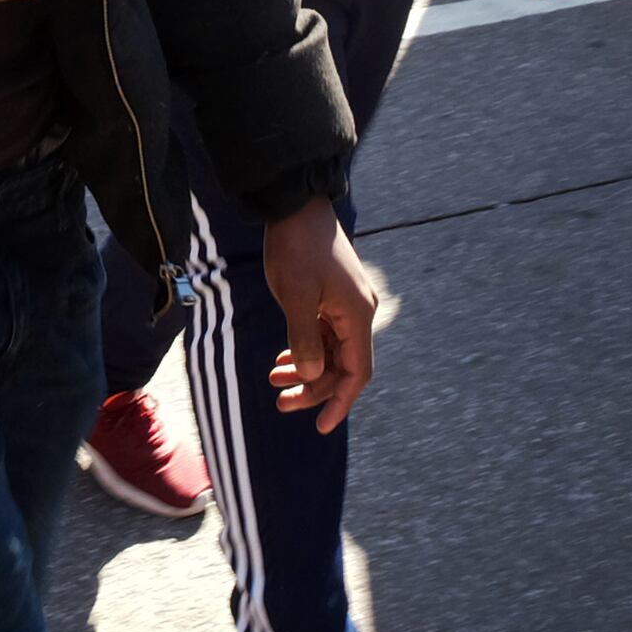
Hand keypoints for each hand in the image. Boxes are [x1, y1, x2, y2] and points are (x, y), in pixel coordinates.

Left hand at [261, 198, 381, 432]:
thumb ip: (305, 338)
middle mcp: (357, 313)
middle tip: (279, 401)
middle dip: (314, 388)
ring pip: (330, 351)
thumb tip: (311, 375)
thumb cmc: (296, 247)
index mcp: (356, 316)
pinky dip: (305, 349)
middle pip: (342, 366)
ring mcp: (343, 305)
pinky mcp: (330, 297)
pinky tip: (283, 360)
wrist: (295, 205)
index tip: (320, 425)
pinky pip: (322, 335)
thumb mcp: (296, 295)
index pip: (357, 373)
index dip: (340, 402)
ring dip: (306, 370)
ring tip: (274, 381)